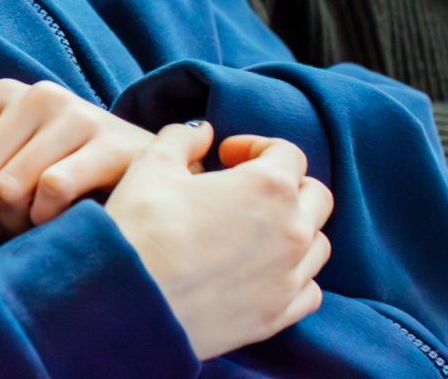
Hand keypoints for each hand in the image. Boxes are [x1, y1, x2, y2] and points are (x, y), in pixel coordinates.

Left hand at [0, 79, 154, 237]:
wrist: (146, 179)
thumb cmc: (58, 180)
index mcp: (0, 95)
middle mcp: (35, 95)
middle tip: (9, 227)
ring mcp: (75, 115)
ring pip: (7, 190)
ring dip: (17, 226)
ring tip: (36, 225)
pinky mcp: (111, 143)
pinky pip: (51, 193)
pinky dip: (49, 221)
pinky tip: (65, 221)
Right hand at [106, 121, 331, 359]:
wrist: (129, 301)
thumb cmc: (140, 227)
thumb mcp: (152, 162)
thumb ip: (183, 136)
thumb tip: (202, 131)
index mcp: (268, 187)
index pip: (288, 153)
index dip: (255, 146)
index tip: (225, 156)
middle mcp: (292, 231)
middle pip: (315, 196)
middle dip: (285, 184)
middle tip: (245, 189)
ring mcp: (289, 278)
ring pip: (318, 244)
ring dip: (294, 229)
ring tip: (254, 231)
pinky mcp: (278, 316)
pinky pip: (309, 290)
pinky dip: (294, 275)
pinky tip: (261, 271)